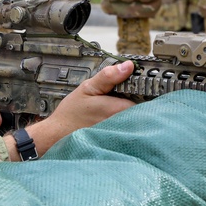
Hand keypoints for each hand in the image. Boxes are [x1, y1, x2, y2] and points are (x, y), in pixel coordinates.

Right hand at [21, 61, 136, 157]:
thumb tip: (128, 66)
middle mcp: (123, 123)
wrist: (58, 134)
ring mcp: (121, 133)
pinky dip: (126, 121)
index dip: (144, 89)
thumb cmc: (71, 113)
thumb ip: (108, 76)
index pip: (146, 98)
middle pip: (143, 109)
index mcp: (119, 109)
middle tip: (125, 95)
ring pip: (136, 118)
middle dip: (139, 100)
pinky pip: (128, 128)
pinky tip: (112, 118)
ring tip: (116, 106)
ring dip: (133, 111)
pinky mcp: (117, 139)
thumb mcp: (87, 88)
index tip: (140, 84)